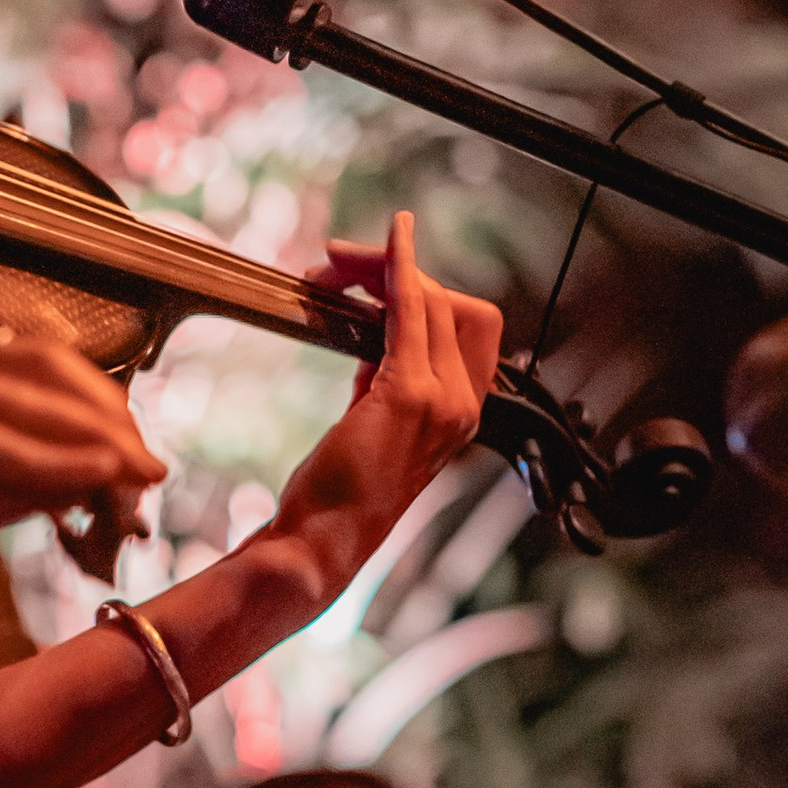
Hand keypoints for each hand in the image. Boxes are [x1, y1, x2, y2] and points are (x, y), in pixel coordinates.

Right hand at [0, 324, 162, 635]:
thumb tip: (82, 483)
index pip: (27, 373)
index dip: (96, 417)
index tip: (144, 474)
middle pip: (36, 368)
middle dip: (106, 421)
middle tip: (153, 480)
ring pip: (11, 392)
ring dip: (86, 440)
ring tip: (137, 483)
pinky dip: (34, 454)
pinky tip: (87, 480)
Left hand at [261, 211, 501, 607]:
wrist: (322, 542)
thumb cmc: (337, 490)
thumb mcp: (371, 421)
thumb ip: (384, 374)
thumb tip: (374, 325)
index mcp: (462, 412)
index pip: (465, 324)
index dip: (424, 290)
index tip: (372, 276)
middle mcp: (466, 406)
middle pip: (455, 304)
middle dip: (399, 271)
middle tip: (338, 267)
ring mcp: (445, 401)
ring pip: (432, 299)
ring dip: (382, 268)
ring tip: (331, 267)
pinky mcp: (410, 396)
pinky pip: (410, 310)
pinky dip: (397, 269)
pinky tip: (388, 244)